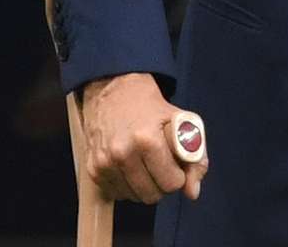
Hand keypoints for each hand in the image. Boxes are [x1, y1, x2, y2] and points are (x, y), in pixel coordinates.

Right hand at [78, 73, 207, 204]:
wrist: (116, 91)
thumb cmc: (153, 109)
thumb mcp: (184, 124)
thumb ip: (195, 159)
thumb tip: (193, 193)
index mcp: (147, 140)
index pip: (171, 183)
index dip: (179, 176)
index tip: (176, 164)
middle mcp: (122, 153)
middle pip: (152, 195)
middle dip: (162, 183)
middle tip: (162, 164)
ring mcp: (104, 162)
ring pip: (133, 197)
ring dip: (144, 186)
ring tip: (146, 163)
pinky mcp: (93, 168)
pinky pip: (116, 194)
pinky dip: (127, 185)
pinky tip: (131, 165)